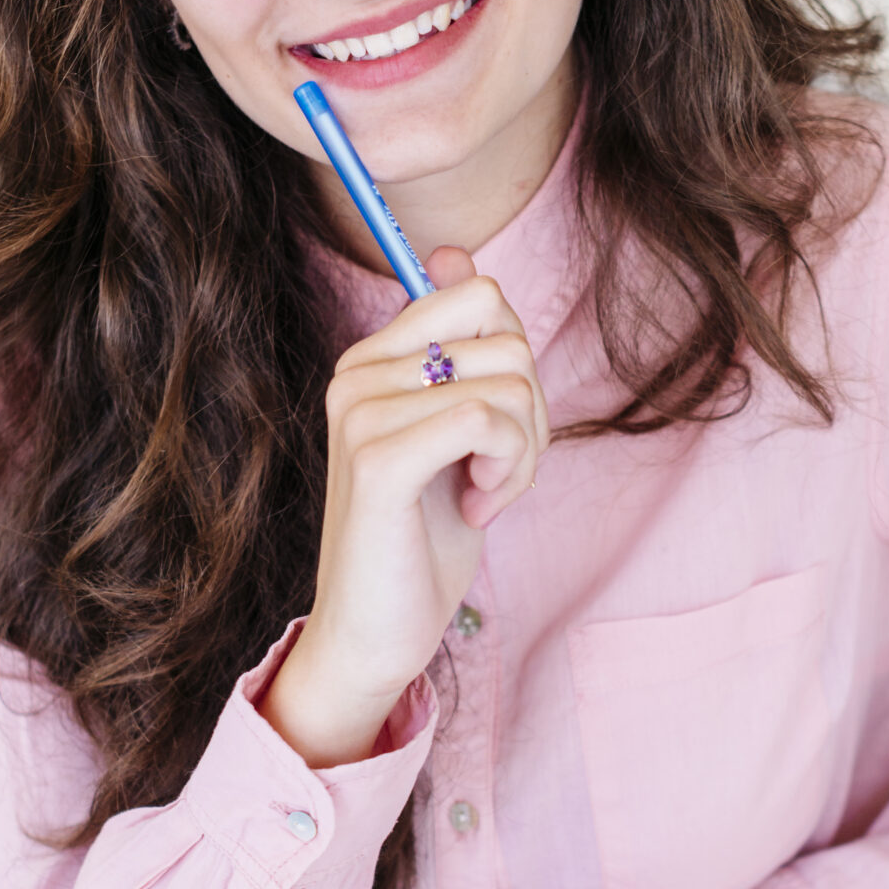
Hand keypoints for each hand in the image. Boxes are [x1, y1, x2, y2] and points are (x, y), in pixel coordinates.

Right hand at [262, 249, 549, 766]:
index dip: (515, 363)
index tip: (492, 428)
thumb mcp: (454, 434)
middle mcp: (357, 373)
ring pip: (508, 383)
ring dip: (522, 452)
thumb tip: (453, 254)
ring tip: (482, 494)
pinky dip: (506, 470)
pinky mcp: (378, 459)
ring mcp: (362, 412)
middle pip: (506, 338)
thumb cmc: (422, 542)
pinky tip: (476, 508)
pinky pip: (484, 418)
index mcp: (372, 358)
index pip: (479, 294)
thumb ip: (462, 354)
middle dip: (530, 414)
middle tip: (495, 474)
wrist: (374, 635)